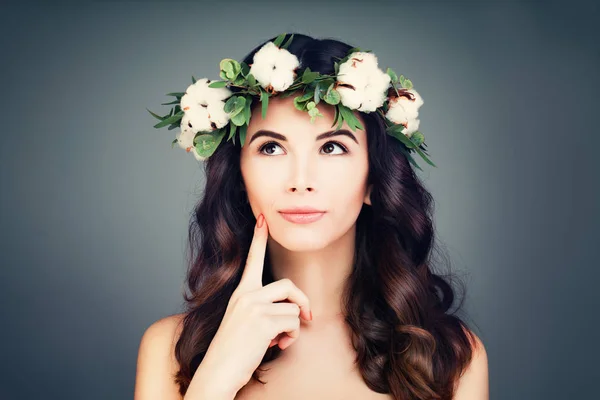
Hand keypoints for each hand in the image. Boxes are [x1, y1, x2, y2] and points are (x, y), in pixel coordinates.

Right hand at [190, 213, 311, 396]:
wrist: (218, 372)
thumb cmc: (233, 350)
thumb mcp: (244, 322)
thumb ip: (263, 309)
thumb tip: (293, 312)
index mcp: (241, 293)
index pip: (252, 260)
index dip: (258, 238)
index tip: (262, 218)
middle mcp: (246, 295)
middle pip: (288, 287)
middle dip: (302, 303)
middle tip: (307, 317)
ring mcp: (253, 307)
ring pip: (294, 309)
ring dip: (293, 328)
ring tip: (279, 340)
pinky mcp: (262, 322)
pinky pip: (293, 323)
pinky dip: (291, 338)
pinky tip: (276, 346)